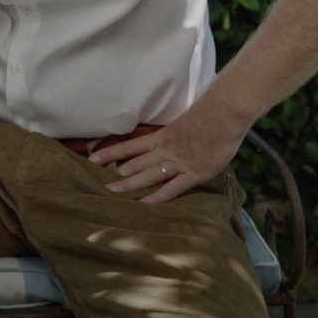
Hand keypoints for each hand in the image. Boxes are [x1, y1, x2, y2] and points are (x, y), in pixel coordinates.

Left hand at [89, 106, 248, 202]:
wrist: (225, 113)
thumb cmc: (210, 115)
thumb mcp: (184, 122)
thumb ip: (173, 134)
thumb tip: (167, 139)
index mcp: (163, 136)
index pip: (130, 146)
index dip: (110, 153)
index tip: (92, 159)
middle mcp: (166, 150)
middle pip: (136, 162)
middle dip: (117, 172)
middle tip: (97, 181)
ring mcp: (180, 163)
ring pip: (149, 175)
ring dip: (130, 184)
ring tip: (112, 192)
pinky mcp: (195, 174)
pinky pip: (172, 188)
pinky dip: (157, 197)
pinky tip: (143, 203)